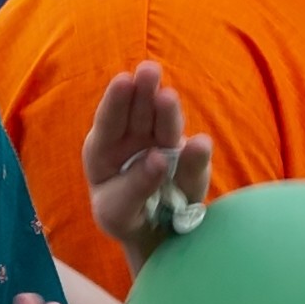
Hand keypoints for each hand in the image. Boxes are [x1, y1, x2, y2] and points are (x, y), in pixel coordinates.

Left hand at [82, 63, 214, 263]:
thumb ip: (134, 187)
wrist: (153, 233)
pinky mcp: (189, 162)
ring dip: (168, 111)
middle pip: (139, 112)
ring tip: (167, 98)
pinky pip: (193, 158)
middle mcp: (134, 139)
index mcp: (104, 148)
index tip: (123, 81)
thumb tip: (159, 159)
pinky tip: (199, 145)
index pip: (109, 121)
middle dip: (144, 91)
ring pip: (166, 125)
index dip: (116, 100)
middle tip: (149, 70)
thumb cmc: (125, 216)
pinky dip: (196, 153)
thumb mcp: (118, 212)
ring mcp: (164, 146)